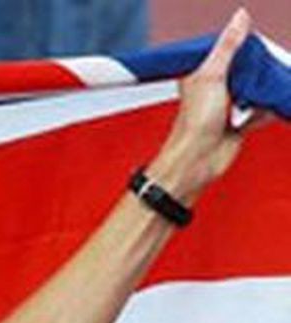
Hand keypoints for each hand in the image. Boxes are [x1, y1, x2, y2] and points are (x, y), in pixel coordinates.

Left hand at [149, 8, 271, 202]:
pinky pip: (259, 112)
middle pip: (241, 70)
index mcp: (200, 75)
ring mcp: (225, 107)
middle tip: (267, 62)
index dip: (237, 46)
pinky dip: (267, 109)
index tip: (252, 42)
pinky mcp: (237, 124)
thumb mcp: (213, 75)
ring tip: (271, 82)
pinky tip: (273, 104)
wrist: (197, 160)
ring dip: (263, 88)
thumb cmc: (193, 123)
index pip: (222, 52)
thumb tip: (239, 19)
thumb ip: (228, 46)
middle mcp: (212, 90)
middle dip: (255, 67)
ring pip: (252, 90)